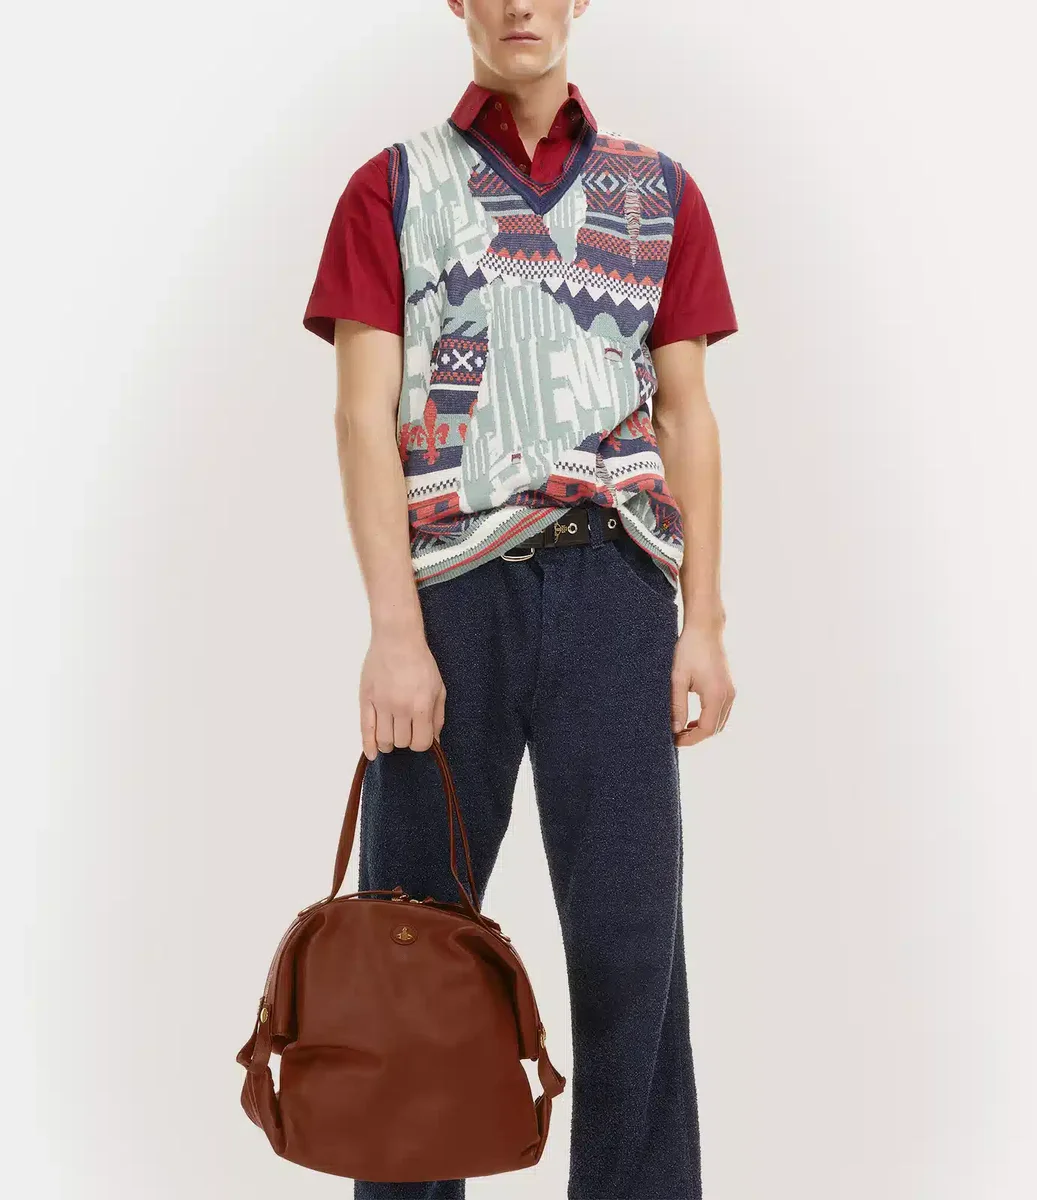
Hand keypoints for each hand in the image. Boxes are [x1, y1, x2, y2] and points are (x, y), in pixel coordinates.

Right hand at [359, 630, 446, 758]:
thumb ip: (437, 717)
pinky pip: (365, 729)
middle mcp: (400, 708)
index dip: (422, 743)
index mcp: (421, 706)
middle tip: (406, 728)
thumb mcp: (439, 688)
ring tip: (392, 733)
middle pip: (401, 743)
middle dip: (405, 740)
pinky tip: (372, 753)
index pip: (420, 743)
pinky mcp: (366, 700)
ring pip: (384, 740)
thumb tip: (435, 741)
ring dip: (389, 742)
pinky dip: (368, 745)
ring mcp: (381, 705)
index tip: (420, 735)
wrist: (397, 639)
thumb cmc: (420, 662)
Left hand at [670, 622, 734, 746]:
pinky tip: (693, 718)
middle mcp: (728, 695)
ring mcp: (731, 691)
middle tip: (675, 736)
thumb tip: (675, 728)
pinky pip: (722, 712)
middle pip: (715, 729)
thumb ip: (677, 705)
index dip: (690, 739)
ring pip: (720, 722)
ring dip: (703, 729)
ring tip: (682, 728)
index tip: (674, 740)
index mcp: (716, 695)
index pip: (706, 729)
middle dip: (696, 737)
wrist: (705, 629)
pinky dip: (709, 719)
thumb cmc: (689, 650)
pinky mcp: (729, 687)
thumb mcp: (678, 679)